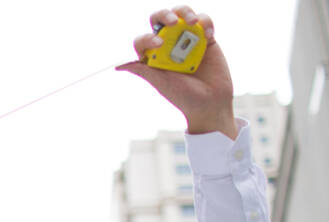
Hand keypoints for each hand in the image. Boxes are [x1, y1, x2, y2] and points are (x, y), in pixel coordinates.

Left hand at [115, 6, 237, 137]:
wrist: (210, 102)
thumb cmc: (183, 95)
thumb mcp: (160, 83)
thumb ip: (143, 70)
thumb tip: (118, 65)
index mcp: (153, 56)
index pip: (144, 39)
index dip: (148, 38)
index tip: (159, 45)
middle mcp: (168, 44)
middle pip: (161, 19)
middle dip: (165, 15)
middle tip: (173, 22)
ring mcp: (186, 38)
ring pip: (181, 14)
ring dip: (185, 12)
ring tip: (193, 22)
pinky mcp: (205, 37)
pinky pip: (203, 21)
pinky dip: (206, 22)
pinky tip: (209, 35)